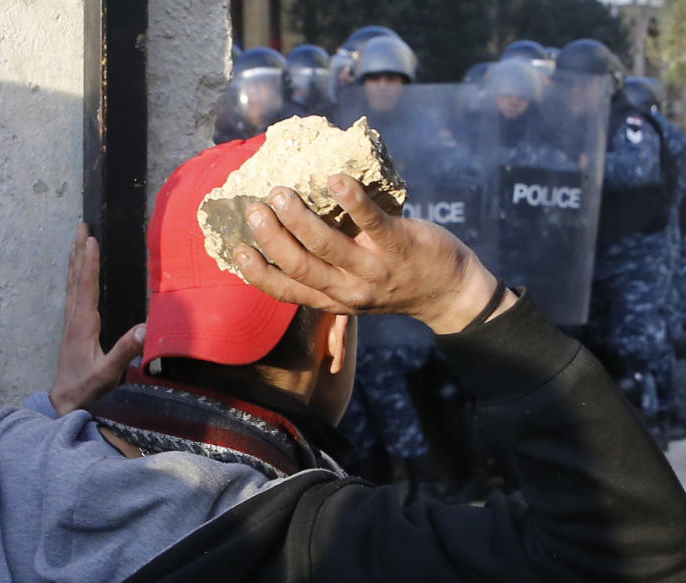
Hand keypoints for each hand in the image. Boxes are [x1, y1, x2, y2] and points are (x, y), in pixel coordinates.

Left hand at [49, 224, 145, 414]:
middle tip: (81, 226)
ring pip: (72, 283)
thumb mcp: (108, 373)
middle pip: (76, 278)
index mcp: (83, 325)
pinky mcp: (72, 327)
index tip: (92, 240)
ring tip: (78, 239)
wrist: (64, 401)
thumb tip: (145, 327)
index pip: (87, 287)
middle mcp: (74, 319)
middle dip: (79, 251)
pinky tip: (79, 271)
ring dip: (76, 259)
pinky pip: (73, 293)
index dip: (90, 263)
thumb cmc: (87, 388)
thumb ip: (124, 350)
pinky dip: (76, 275)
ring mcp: (71, 322)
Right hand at [233, 175, 515, 333]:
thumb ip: (324, 272)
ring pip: (328, 246)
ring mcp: (375, 269)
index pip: (286, 291)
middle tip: (254, 208)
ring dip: (301, 219)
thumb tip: (285, 236)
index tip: (236, 248)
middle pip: (301, 266)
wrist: (449, 292)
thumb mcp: (355, 291)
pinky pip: (372, 222)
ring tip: (281, 192)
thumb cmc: (394, 282)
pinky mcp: (400, 245)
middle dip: (272, 238)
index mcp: (333, 299)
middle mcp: (349, 289)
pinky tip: (335, 180)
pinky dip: (351, 201)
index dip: (258, 273)